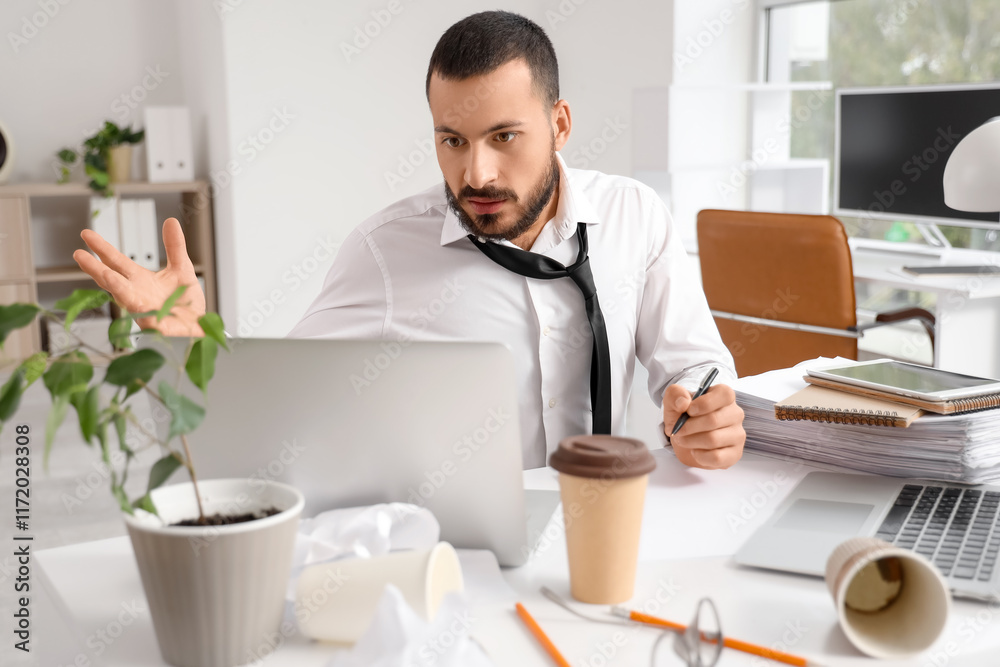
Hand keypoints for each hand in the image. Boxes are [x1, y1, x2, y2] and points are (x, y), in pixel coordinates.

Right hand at [73, 217, 205, 335]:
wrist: (199, 326)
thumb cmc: (186, 302)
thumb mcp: (182, 268)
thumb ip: (175, 246)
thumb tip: (171, 221)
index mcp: (140, 280)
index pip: (116, 261)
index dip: (102, 248)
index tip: (86, 235)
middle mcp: (136, 294)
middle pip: (111, 278)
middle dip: (95, 267)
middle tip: (78, 253)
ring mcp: (142, 309)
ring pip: (123, 296)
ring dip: (113, 285)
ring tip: (102, 273)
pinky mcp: (154, 324)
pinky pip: (142, 315)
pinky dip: (138, 308)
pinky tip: (132, 300)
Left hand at [662, 383, 744, 469]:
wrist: (686, 436)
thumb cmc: (683, 415)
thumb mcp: (674, 400)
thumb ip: (675, 394)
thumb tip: (683, 402)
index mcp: (724, 396)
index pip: (724, 394)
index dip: (704, 403)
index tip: (688, 411)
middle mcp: (735, 414)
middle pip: (713, 420)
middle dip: (688, 427)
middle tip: (677, 430)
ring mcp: (738, 434)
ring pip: (713, 440)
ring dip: (691, 441)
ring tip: (682, 440)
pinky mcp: (735, 453)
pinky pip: (717, 457)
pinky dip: (700, 456)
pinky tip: (695, 451)